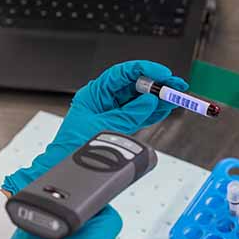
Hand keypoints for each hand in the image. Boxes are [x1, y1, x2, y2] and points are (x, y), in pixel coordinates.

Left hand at [2, 60, 187, 194]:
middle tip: (175, 85)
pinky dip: (152, 112)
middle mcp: (103, 100)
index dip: (144, 70)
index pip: (122, 74)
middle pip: (134, 86)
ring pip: (138, 100)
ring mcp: (111, 113)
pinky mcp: (118, 126)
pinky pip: (138, 115)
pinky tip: (165, 108)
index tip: (162, 73)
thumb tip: (149, 102)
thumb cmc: (72, 147)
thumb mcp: (104, 127)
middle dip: (155, 85)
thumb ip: (129, 114)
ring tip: (175, 96)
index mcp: (94, 93)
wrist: (63, 168)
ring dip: (157, 98)